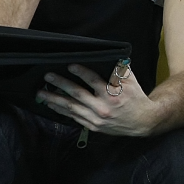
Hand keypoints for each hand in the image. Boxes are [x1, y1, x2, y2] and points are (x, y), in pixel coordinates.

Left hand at [36, 63, 155, 136]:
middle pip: (77, 94)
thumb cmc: (136, 98)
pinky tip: (52, 105)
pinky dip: (61, 111)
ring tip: (42, 93)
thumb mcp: (131, 81)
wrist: (142, 121)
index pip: (93, 81)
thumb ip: (119, 70)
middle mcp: (103, 107)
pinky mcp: (93, 126)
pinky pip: (73, 117)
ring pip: (71, 108)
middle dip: (61, 84)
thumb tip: (109, 58)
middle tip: (48, 76)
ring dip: (55, 99)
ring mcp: (96, 119)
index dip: (81, 72)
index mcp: (113, 94)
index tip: (70, 65)